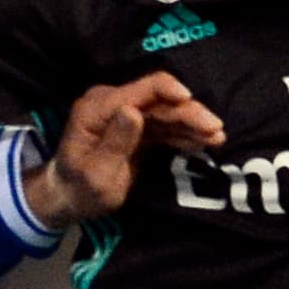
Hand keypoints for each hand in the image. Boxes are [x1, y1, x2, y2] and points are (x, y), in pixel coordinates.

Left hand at [20, 72, 224, 230]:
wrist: (69, 198)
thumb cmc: (79, 189)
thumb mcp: (96, 173)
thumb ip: (116, 142)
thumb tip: (134, 111)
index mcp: (99, 107)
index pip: (142, 90)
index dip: (170, 91)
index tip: (192, 103)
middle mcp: (114, 103)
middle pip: (160, 100)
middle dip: (190, 113)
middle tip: (216, 130)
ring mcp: (127, 113)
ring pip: (167, 113)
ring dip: (193, 124)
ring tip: (218, 138)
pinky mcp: (138, 127)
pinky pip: (166, 126)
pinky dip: (185, 134)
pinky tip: (205, 142)